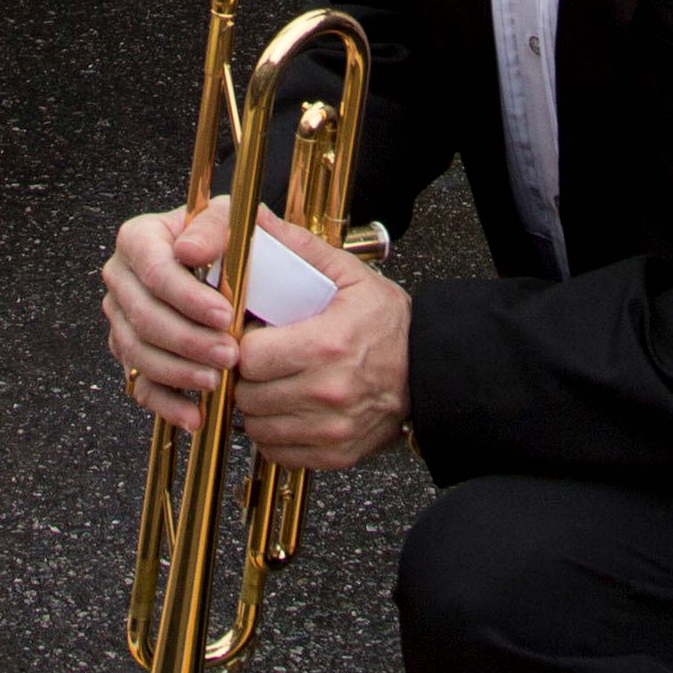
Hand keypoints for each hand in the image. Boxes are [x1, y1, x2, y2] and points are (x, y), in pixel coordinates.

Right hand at [104, 200, 239, 432]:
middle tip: (230, 354)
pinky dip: (168, 405)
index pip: (155, 272)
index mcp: (138, 239)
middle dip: (189, 341)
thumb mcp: (230, 218)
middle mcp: (120, 278)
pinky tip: (196, 416)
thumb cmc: (231, 241)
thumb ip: (214, 225)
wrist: (232, 270)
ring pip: (138, 353)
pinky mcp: (130, 354)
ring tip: (218, 380)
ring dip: (180, 372)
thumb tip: (188, 251)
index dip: (188, 298)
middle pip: (144, 317)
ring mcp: (120, 319)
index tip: (225, 315)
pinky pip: (140, 386)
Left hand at [106, 199, 407, 470]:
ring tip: (271, 384)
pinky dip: (274, 434)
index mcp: (326, 345)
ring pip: (257, 427)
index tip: (248, 337)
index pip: (249, 357)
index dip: (240, 346)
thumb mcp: (348, 273)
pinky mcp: (336, 454)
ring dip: (256, 407)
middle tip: (257, 360)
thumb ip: (298, 247)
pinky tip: (286, 410)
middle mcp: (328, 392)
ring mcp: (332, 428)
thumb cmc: (387, 320)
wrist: (431, 369)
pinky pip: (279, 452)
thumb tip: (254, 219)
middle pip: (248, 395)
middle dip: (245, 377)